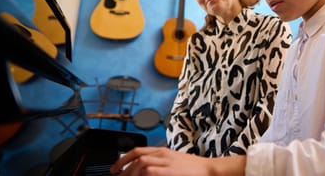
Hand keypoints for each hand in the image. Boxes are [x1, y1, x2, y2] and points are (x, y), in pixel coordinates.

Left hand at [110, 146, 244, 175]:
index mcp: (163, 151)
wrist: (210, 170)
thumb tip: (146, 171)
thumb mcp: (175, 162)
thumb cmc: (195, 169)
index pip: (138, 151)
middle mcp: (162, 154)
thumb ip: (161, 164)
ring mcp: (165, 163)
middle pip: (136, 157)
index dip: (123, 159)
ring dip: (130, 172)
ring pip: (140, 164)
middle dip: (123, 167)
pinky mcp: (167, 172)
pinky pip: (148, 172)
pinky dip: (141, 175)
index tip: (115, 168)